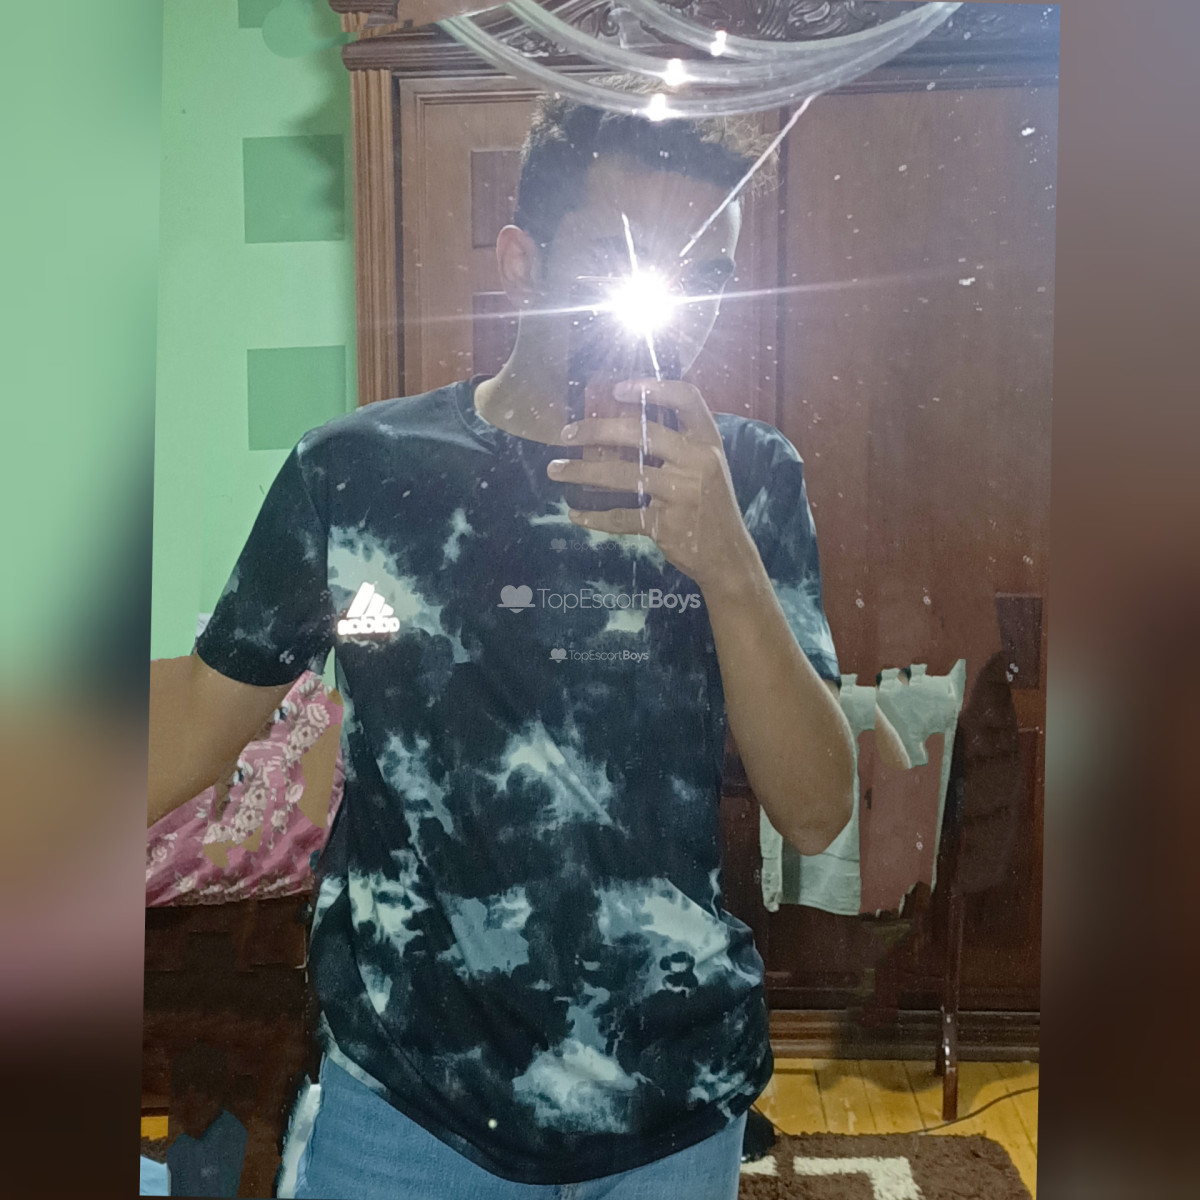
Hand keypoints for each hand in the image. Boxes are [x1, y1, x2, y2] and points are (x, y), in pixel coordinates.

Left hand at [547, 378, 757, 592]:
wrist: (728, 555)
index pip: (687, 398)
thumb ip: (678, 446)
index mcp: (708, 442)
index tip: (618, 388)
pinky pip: (621, 517)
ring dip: (581, 472)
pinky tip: (576, 514)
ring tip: (555, 469)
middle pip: (640, 432)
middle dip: (595, 429)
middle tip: (566, 434)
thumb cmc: (710, 505)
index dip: (653, 387)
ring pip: (622, 474)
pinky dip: (595, 517)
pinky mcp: (666, 524)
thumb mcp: (707, 467)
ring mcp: (682, 494)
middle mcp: (698, 462)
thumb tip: (623, 425)